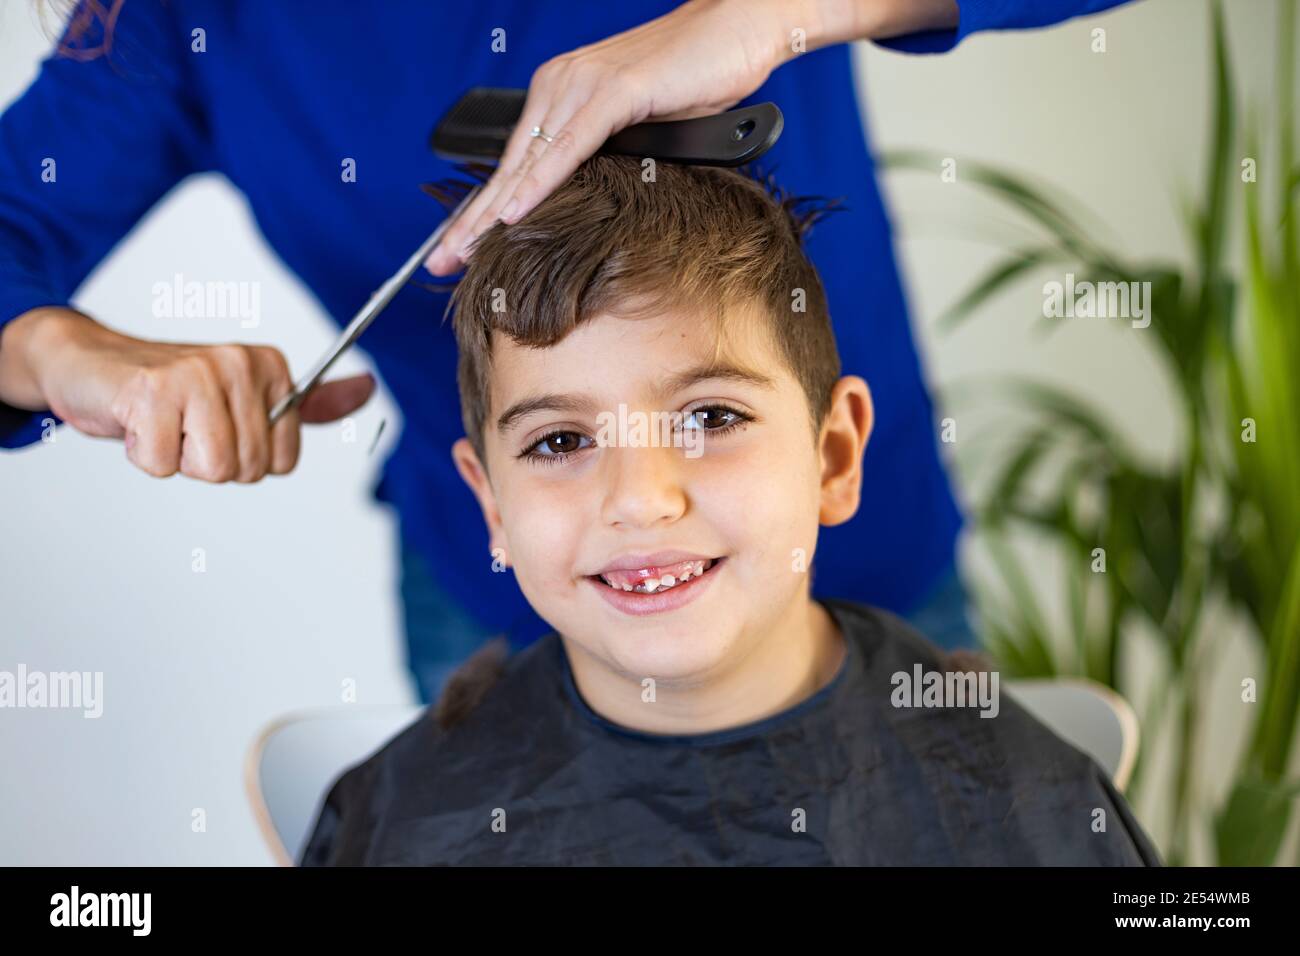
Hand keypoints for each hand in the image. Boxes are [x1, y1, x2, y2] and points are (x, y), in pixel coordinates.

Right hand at [0, 307, 374, 481]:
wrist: (87, 362)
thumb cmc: (167, 390)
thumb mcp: (244, 396)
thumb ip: (307, 403)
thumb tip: (368, 389)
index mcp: (271, 366)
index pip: (282, 461)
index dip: (242, 457)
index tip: (213, 423)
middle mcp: (240, 363)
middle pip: (245, 470)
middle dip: (206, 460)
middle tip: (181, 424)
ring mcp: (197, 374)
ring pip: (212, 469)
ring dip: (177, 458)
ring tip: (163, 423)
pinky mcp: (152, 391)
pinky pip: (164, 465)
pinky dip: (144, 455)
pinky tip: (137, 422)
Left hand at [424, 0, 793, 275]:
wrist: (739, 29)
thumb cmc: (696, 79)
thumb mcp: (640, 129)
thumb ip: (606, 157)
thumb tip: (590, 202)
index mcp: (561, 92)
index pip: (514, 164)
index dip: (481, 210)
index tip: (456, 249)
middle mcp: (562, 84)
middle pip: (509, 166)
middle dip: (470, 219)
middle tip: (440, 261)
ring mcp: (584, 84)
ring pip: (529, 160)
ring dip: (493, 212)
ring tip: (464, 250)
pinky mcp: (615, 90)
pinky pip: (569, 146)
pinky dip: (540, 183)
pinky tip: (514, 213)